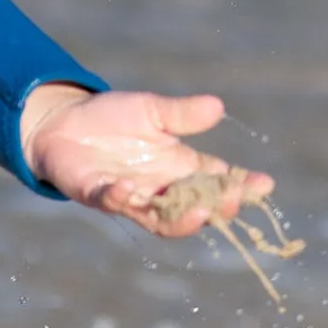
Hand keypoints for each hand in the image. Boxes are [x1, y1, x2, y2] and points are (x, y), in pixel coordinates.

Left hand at [19, 85, 272, 236]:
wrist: (64, 122)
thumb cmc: (113, 118)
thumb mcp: (151, 110)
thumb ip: (181, 114)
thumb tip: (217, 106)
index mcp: (181, 168)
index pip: (218, 181)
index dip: (241, 186)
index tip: (264, 184)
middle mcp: (161, 188)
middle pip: (197, 207)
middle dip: (216, 207)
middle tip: (231, 201)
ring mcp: (132, 196)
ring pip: (161, 220)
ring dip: (180, 220)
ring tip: (198, 212)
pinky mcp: (98, 195)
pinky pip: (112, 202)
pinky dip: (120, 198)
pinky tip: (127, 189)